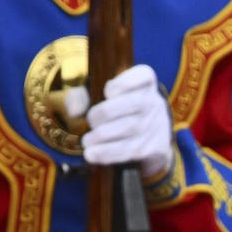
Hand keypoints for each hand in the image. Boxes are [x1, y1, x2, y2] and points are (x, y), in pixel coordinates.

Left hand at [62, 64, 175, 183]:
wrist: (146, 140)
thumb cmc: (117, 111)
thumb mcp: (98, 97)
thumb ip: (82, 97)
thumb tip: (74, 111)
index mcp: (145, 83)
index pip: (144, 76)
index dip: (125, 82)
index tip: (107, 91)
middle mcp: (155, 102)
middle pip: (134, 103)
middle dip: (105, 112)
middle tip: (90, 120)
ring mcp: (158, 125)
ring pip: (131, 129)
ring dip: (104, 136)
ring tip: (86, 141)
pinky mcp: (157, 147)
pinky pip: (132, 150)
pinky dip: (109, 153)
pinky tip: (93, 155)